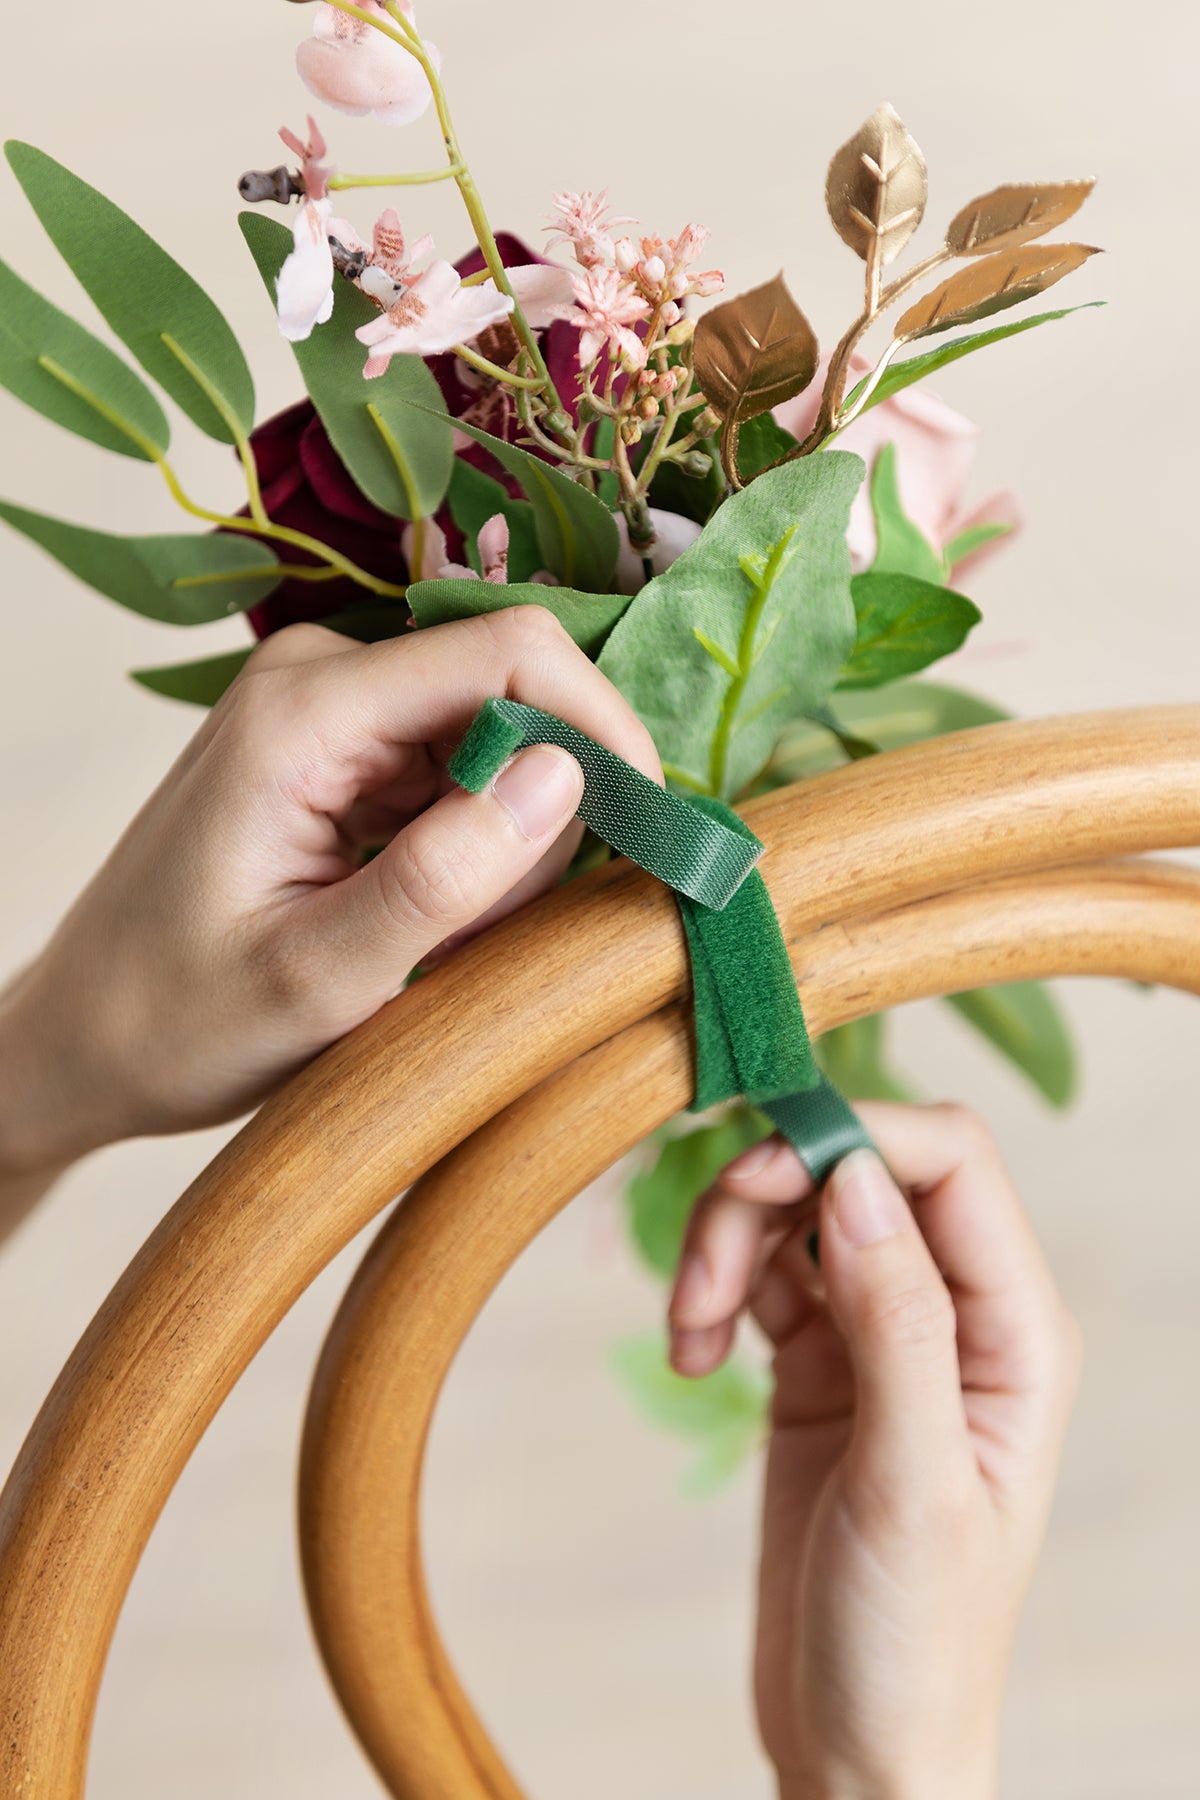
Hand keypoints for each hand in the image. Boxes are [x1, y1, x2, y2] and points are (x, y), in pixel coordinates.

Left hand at [0, 609, 659, 1202]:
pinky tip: (427, 925)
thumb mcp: (316, 982)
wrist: (87, 1039)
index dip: (604, 727)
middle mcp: (320, 678)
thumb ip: (443, 882)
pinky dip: (477, 850)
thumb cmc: (180, 1023)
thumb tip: (573, 777)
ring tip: (445, 945)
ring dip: (509, 844)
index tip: (647, 830)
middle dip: (548, 811)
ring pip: (497, 739)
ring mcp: (331, 709)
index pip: (510, 652)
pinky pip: (460, 771)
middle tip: (496, 933)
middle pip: (514, 694)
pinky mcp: (343, 750)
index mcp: (304, 710)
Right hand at [666, 1103, 1081, 1799]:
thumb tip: (858, 1178)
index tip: (757, 1172)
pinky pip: (761, 1272)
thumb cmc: (914, 1644)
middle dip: (767, 1195)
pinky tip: (691, 1353)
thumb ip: (897, 1321)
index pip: (950, 1162)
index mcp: (1017, 1332)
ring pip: (798, 1212)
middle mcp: (956, 1315)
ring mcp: (882, 1334)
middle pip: (859, 1172)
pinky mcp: (819, 1362)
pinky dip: (713, 1290)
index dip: (853, 1138)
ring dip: (726, 1246)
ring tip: (688, 1333)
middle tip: (702, 1277)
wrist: (858, 1747)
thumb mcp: (911, 1484)